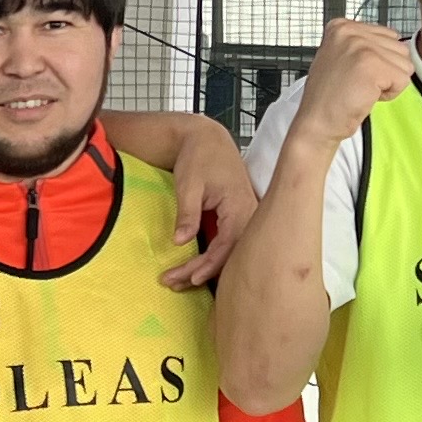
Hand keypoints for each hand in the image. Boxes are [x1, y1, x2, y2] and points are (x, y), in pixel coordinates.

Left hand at [159, 116, 257, 290]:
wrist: (208, 139)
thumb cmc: (199, 157)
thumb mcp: (189, 184)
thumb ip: (187, 213)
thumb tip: (180, 242)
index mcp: (241, 207)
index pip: (228, 245)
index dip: (209, 265)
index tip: (190, 278)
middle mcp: (249, 216)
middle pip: (229, 255)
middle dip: (201, 272)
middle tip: (172, 282)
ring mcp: (245, 219)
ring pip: (228, 252)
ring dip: (204, 268)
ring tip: (176, 281)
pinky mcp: (237, 220)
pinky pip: (227, 245)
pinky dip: (209, 257)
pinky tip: (192, 268)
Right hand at [285, 20, 415, 154]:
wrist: (316, 122)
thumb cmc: (329, 97)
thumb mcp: (340, 56)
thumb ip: (364, 44)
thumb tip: (396, 42)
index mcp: (341, 27)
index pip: (389, 36)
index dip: (378, 60)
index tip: (354, 72)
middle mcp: (350, 31)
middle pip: (399, 48)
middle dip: (386, 71)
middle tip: (358, 83)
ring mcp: (360, 47)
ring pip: (404, 64)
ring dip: (388, 82)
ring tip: (362, 88)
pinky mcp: (372, 65)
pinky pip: (403, 79)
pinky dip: (389, 93)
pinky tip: (366, 95)